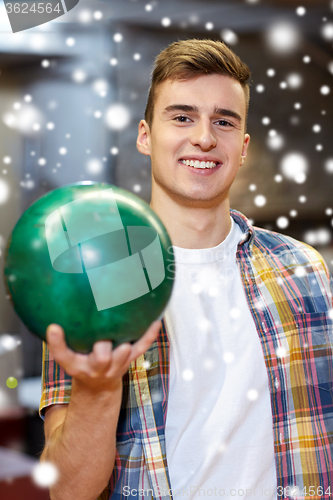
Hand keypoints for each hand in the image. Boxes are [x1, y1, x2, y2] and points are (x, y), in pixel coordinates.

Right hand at [46, 321, 160, 391]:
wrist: (98, 387)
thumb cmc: (80, 363)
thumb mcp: (67, 354)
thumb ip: (61, 339)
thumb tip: (55, 310)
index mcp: (75, 365)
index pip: (62, 355)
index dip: (57, 343)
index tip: (54, 327)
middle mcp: (95, 368)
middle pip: (100, 358)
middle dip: (102, 347)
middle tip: (102, 333)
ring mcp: (115, 366)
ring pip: (123, 354)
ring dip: (127, 342)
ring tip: (133, 318)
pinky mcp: (129, 361)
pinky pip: (141, 347)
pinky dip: (149, 335)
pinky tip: (156, 320)